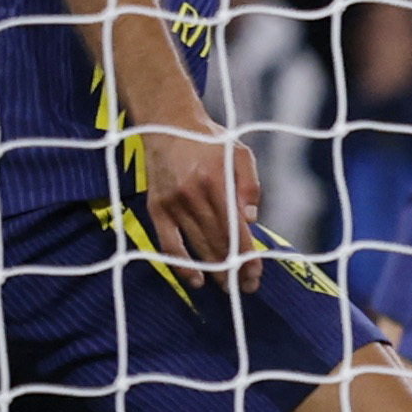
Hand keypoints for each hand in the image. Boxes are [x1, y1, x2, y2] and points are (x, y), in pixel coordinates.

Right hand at [136, 121, 262, 279]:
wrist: (167, 123)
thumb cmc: (209, 140)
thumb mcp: (240, 152)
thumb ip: (250, 185)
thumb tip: (251, 221)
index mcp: (217, 180)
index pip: (236, 229)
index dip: (246, 256)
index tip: (255, 274)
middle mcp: (194, 194)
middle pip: (217, 242)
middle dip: (233, 270)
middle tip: (245, 288)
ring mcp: (173, 203)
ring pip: (197, 246)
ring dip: (213, 271)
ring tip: (226, 287)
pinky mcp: (157, 208)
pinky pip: (169, 244)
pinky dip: (182, 265)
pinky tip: (195, 280)